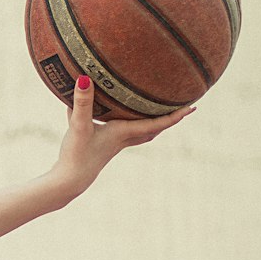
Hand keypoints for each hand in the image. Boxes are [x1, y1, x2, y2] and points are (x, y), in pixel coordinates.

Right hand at [50, 76, 194, 199]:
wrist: (68, 181)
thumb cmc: (76, 155)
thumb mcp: (78, 125)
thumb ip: (82, 102)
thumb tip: (85, 78)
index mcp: (124, 133)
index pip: (157, 124)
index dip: (175, 115)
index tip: (193, 107)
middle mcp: (123, 139)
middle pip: (153, 129)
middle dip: (167, 119)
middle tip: (182, 108)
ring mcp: (113, 144)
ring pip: (138, 132)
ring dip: (149, 122)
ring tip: (155, 110)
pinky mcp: (101, 146)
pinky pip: (120, 131)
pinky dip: (123, 121)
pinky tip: (106, 111)